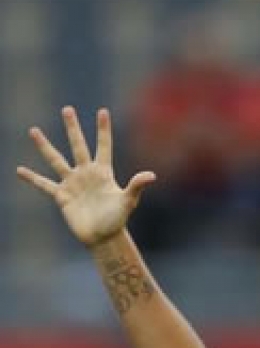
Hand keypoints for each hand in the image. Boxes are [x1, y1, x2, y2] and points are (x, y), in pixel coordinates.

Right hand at [15, 106, 155, 246]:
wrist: (104, 237)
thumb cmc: (118, 219)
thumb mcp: (129, 201)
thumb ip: (136, 186)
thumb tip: (151, 175)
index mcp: (103, 172)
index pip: (103, 146)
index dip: (103, 130)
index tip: (103, 111)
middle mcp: (86, 174)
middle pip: (78, 146)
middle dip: (73, 128)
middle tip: (67, 109)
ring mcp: (72, 183)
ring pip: (56, 160)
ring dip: (44, 146)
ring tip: (33, 131)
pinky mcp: (62, 196)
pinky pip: (44, 184)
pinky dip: (32, 178)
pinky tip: (19, 170)